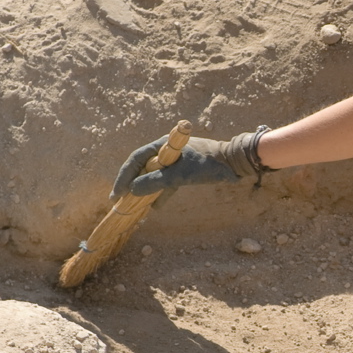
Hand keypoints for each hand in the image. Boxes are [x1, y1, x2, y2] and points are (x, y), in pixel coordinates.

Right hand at [110, 130, 268, 199]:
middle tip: (119, 200)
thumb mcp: (179, 176)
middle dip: (131, 184)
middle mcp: (167, 151)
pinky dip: (161, 193)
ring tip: (133, 205)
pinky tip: (154, 207)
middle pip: (142, 167)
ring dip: (145, 190)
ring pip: (155, 176)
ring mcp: (176, 161)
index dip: (124, 177)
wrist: (235, 163)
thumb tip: (132, 191)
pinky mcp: (186, 170)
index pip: (136, 159)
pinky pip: (168, 182)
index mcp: (163, 145)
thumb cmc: (208, 165)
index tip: (117, 194)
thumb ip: (155, 182)